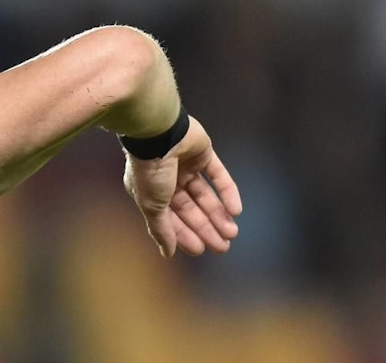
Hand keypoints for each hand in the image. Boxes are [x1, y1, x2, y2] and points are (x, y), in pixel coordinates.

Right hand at [123, 116, 241, 257]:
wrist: (159, 133)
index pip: (170, 218)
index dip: (185, 235)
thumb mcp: (152, 205)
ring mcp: (185, 166)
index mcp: (150, 192)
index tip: (200, 249)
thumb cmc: (149, 171)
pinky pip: (218, 175)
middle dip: (206, 228)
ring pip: (205, 195)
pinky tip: (236, 210)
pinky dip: (227, 192)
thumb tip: (167, 253)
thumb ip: (161, 229)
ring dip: (218, 213)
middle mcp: (167, 180)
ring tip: (232, 231)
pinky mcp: (203, 153)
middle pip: (190, 209)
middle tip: (223, 246)